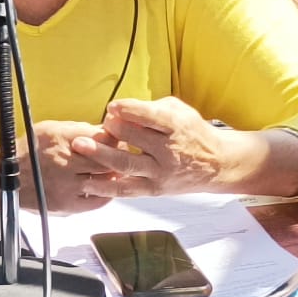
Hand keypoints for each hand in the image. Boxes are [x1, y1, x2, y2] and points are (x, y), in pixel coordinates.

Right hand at [25, 120, 116, 213]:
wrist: (5, 176)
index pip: (103, 139)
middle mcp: (64, 162)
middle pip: (107, 160)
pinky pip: (97, 201)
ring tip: (110, 171)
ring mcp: (66, 186)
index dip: (115, 139)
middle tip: (121, 156)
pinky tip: (102, 186)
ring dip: (112, 176)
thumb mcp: (52, 129)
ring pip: (104, 180)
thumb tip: (105, 130)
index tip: (118, 140)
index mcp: (61, 139)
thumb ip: (79, 129)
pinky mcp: (66, 204)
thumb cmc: (28, 151)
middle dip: (117, 157)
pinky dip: (105, 193)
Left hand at [68, 96, 238, 198]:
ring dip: (101, 154)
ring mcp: (160, 172)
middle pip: (136, 139)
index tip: (112, 106)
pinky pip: (127, 189)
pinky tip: (87, 182)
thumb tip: (121, 108)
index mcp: (176, 127)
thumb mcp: (180, 112)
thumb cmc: (193, 133)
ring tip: (80, 146)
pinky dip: (106, 187)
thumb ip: (152, 108)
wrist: (217, 164)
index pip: (151, 116)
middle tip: (99, 124)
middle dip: (113, 129)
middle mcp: (169, 151)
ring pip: (127, 164)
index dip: (129, 110)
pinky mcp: (154, 189)